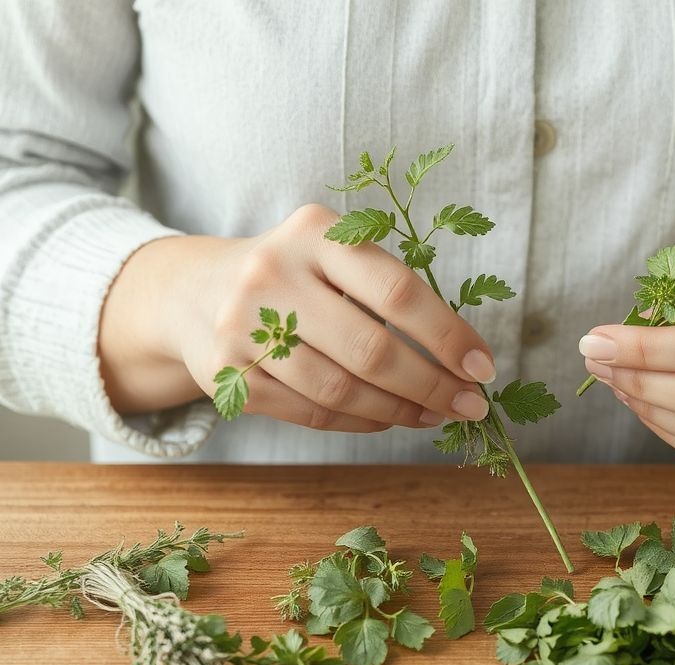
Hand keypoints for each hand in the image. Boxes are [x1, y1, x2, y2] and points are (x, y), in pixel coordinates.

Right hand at [99, 204, 496, 431]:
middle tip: (468, 406)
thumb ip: (389, 291)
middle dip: (431, 385)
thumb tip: (465, 358)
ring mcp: (242, 327)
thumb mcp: (333, 256)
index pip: (397, 290)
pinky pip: (311, 412)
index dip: (448, 335)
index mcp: (314, 233)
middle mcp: (272, 274)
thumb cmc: (294, 276)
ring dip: (399, 411)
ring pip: (340, 390)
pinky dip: (360, 421)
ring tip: (433, 414)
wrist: (191, 292)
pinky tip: (388, 418)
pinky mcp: (226, 375)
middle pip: (371, 350)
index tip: (483, 368)